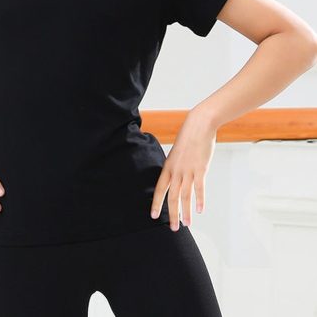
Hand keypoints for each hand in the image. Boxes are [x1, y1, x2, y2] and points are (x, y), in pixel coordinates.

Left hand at [150, 109, 216, 230]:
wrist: (199, 125)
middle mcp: (176, 171)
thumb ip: (176, 167)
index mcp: (168, 167)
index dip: (156, 203)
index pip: (159, 189)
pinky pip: (199, 188)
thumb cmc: (189, 138)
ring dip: (186, 212)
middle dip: (171, 214)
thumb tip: (178, 178)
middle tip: (173, 228)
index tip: (154, 216)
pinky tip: (199, 210)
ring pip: (185, 196)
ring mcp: (188, 171)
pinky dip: (199, 200)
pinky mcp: (201, 169)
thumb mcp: (177, 153)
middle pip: (172, 197)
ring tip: (187, 224)